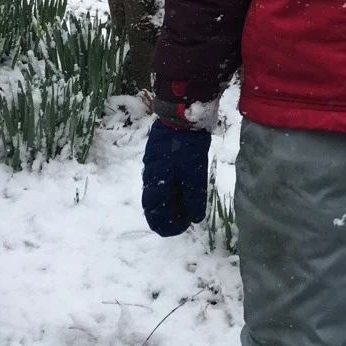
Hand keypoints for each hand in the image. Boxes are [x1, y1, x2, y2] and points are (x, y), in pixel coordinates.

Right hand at [141, 120, 210, 236]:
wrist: (180, 114)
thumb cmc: (188, 145)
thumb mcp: (195, 172)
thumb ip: (193, 196)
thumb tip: (195, 219)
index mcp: (157, 182)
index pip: (156, 212)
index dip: (166, 224)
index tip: (178, 231)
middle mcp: (150, 174)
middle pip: (152, 203)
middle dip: (162, 217)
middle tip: (177, 225)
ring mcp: (151, 163)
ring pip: (154, 191)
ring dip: (164, 204)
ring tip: (178, 210)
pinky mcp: (156, 153)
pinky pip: (157, 178)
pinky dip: (165, 190)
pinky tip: (175, 189)